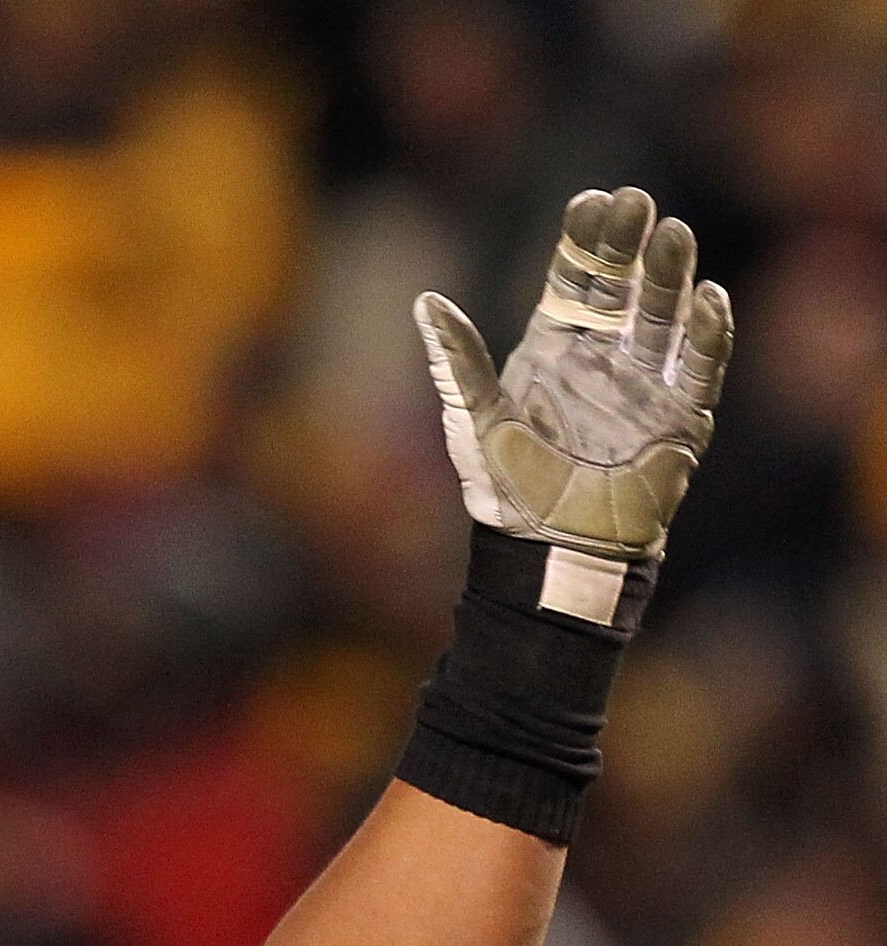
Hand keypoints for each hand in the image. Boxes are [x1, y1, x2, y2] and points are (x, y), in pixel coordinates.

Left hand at [417, 188, 731, 615]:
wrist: (552, 555)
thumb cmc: (508, 494)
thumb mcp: (475, 424)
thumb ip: (456, 362)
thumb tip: (426, 302)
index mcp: (554, 349)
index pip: (575, 279)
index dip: (585, 240)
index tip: (593, 202)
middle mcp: (603, 357)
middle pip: (623, 286)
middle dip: (631, 245)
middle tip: (638, 204)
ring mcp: (643, 384)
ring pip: (663, 315)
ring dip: (670, 276)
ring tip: (674, 236)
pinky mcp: (679, 418)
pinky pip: (699, 368)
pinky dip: (707, 334)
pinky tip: (708, 298)